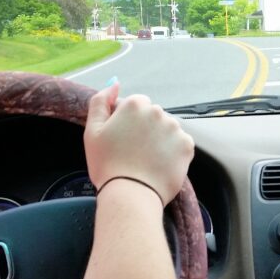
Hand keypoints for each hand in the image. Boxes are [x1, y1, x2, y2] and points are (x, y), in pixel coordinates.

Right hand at [84, 83, 193, 204]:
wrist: (130, 194)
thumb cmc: (107, 164)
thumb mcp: (92, 131)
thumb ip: (100, 102)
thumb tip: (114, 84)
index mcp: (136, 104)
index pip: (135, 105)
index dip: (127, 122)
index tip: (122, 140)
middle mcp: (159, 112)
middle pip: (152, 116)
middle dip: (145, 130)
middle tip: (133, 152)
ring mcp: (175, 128)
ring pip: (166, 130)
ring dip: (159, 140)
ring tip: (146, 161)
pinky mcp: (187, 146)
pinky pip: (179, 144)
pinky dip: (172, 153)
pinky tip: (159, 165)